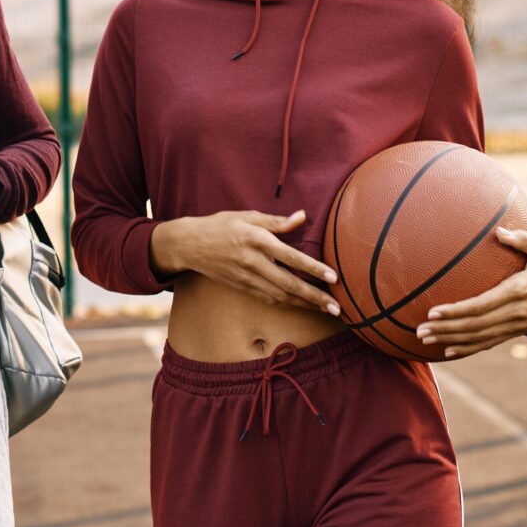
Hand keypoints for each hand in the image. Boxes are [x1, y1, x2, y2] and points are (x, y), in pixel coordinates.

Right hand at [155, 209, 340, 315]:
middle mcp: (252, 261)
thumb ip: (276, 221)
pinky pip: (269, 298)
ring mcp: (246, 277)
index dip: (313, 268)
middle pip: (289, 283)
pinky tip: (302, 305)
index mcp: (255, 239)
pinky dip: (288, 303)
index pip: (290, 256)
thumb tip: (302, 216)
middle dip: (315, 297)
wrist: (190, 244)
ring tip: (325, 310)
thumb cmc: (221, 225)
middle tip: (337, 307)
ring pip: (281, 295)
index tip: (333, 277)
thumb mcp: (246, 216)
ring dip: (305, 304)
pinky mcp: (242, 287)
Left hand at [416, 228, 526, 356]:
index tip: (432, 311)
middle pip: (474, 326)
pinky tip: (448, 350)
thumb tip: (498, 231)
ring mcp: (514, 326)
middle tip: (419, 331)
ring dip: (450, 339)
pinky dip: (467, 348)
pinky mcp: (515, 332)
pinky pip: (488, 343)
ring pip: (478, 337)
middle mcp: (513, 313)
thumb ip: (522, 239)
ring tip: (424, 339)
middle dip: (445, 329)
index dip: (455, 311)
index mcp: (516, 292)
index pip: (480, 305)